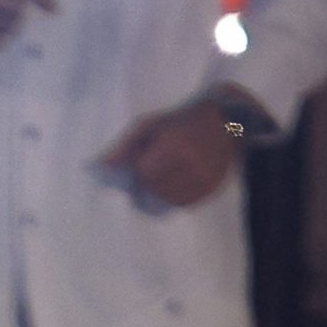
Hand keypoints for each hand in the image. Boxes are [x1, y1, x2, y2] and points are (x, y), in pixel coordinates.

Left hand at [99, 98, 242, 209]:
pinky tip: (176, 180)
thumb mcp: (149, 125)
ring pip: (167, 199)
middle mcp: (192, 167)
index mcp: (175, 147)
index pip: (144, 174)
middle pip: (154, 188)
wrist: (225, 125)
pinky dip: (174, 195)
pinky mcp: (212, 190)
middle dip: (148, 180)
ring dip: (159, 190)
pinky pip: (183, 204)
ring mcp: (205, 181)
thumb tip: (102, 166)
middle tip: (155, 166)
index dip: (139, 168)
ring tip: (165, 173)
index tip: (143, 160)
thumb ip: (125, 146)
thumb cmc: (180, 122)